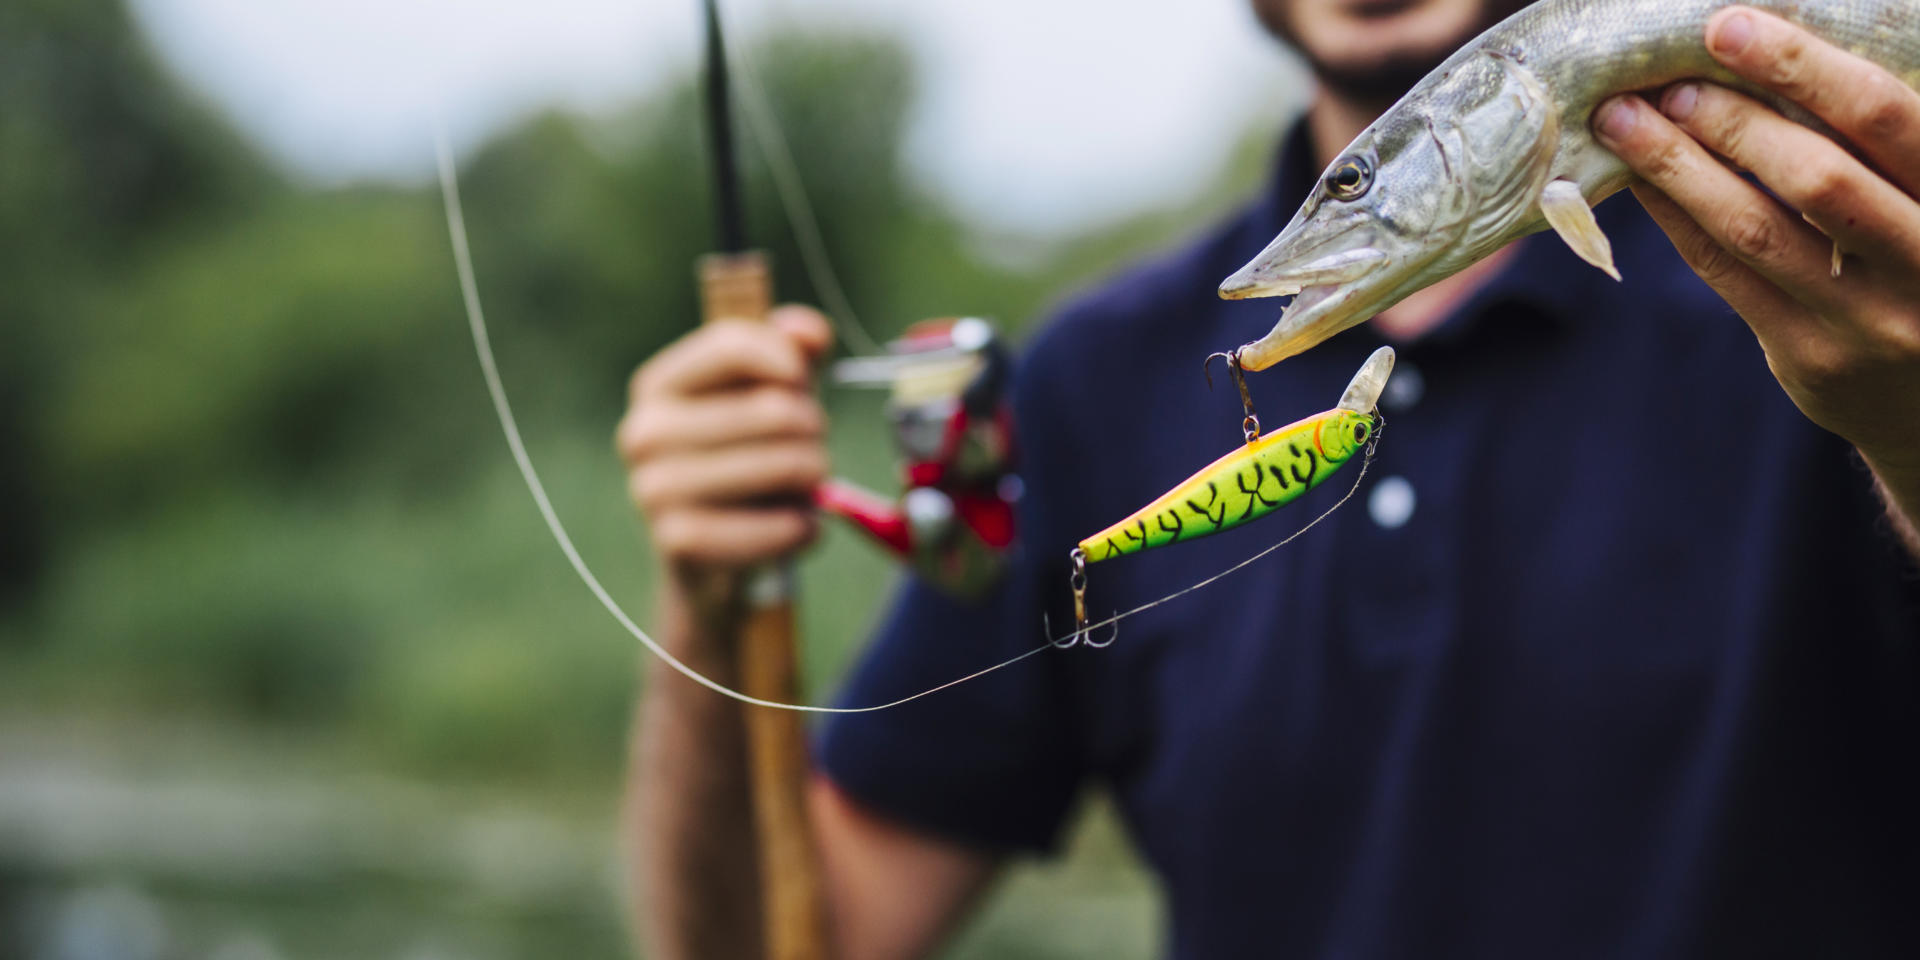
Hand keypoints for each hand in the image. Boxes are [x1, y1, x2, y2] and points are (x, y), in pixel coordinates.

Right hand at [617, 306, 832, 569]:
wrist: (709, 558)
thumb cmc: (742, 459)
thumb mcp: (766, 396)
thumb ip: (792, 353)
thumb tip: (810, 332)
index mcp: (658, 386)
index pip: (731, 346)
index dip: (787, 360)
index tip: (803, 382)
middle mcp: (644, 433)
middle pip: (773, 409)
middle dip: (814, 428)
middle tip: (813, 446)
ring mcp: (654, 490)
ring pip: (784, 465)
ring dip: (815, 477)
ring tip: (805, 485)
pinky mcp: (680, 542)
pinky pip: (779, 526)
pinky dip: (806, 526)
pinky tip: (801, 525)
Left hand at [1591, 6, 1919, 474]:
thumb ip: (1877, 140)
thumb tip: (1765, 57)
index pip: (1885, 117)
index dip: (1804, 67)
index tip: (1729, 26)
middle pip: (1817, 177)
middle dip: (1733, 118)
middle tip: (1668, 79)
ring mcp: (1870, 319)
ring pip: (1757, 228)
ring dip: (1680, 166)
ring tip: (1625, 120)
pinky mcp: (1812, 358)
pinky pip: (1728, 274)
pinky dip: (1678, 218)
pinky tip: (1641, 180)